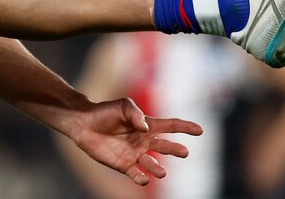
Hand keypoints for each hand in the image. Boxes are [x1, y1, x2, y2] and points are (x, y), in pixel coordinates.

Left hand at [71, 97, 202, 185]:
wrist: (84, 123)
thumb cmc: (104, 112)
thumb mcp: (122, 106)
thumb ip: (135, 113)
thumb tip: (145, 128)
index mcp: (147, 125)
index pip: (170, 126)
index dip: (185, 127)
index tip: (200, 130)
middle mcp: (144, 141)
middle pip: (165, 147)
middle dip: (176, 150)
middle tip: (185, 152)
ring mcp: (135, 154)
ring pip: (153, 164)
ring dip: (158, 169)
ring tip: (161, 171)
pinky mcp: (123, 165)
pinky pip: (137, 175)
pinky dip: (141, 178)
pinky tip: (143, 177)